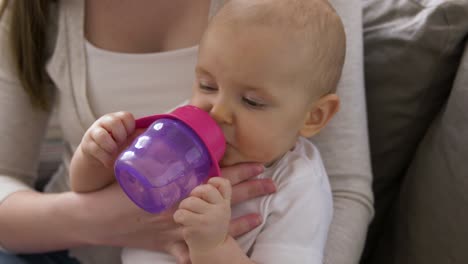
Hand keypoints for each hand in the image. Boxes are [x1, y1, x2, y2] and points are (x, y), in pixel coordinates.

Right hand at [80, 111, 134, 167]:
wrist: (99, 157)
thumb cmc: (117, 145)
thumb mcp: (129, 139)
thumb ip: (138, 135)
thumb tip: (154, 133)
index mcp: (118, 118)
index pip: (127, 116)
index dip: (130, 128)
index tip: (129, 136)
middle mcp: (105, 122)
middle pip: (114, 122)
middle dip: (120, 136)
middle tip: (121, 143)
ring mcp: (94, 132)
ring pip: (102, 135)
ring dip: (111, 147)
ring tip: (114, 152)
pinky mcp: (87, 144)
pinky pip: (95, 149)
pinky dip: (104, 158)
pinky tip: (108, 161)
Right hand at [80, 163, 273, 263]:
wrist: (94, 217)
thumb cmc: (115, 187)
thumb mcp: (139, 163)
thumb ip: (162, 151)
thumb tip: (178, 127)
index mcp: (177, 186)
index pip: (216, 177)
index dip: (240, 170)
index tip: (259, 164)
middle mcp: (182, 208)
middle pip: (223, 198)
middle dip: (250, 190)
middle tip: (271, 184)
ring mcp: (176, 228)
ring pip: (215, 227)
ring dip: (239, 222)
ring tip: (260, 215)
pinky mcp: (166, 244)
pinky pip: (191, 253)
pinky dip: (205, 256)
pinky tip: (225, 255)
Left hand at [174, 177, 231, 251]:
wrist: (211, 250)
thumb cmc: (211, 226)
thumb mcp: (220, 211)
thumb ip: (217, 196)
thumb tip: (208, 178)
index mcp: (225, 203)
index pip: (224, 184)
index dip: (215, 181)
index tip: (209, 183)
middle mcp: (220, 209)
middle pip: (204, 189)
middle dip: (194, 194)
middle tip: (193, 203)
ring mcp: (209, 218)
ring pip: (190, 201)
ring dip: (184, 207)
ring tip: (187, 215)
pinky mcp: (197, 226)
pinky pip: (181, 214)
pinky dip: (178, 217)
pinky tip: (183, 222)